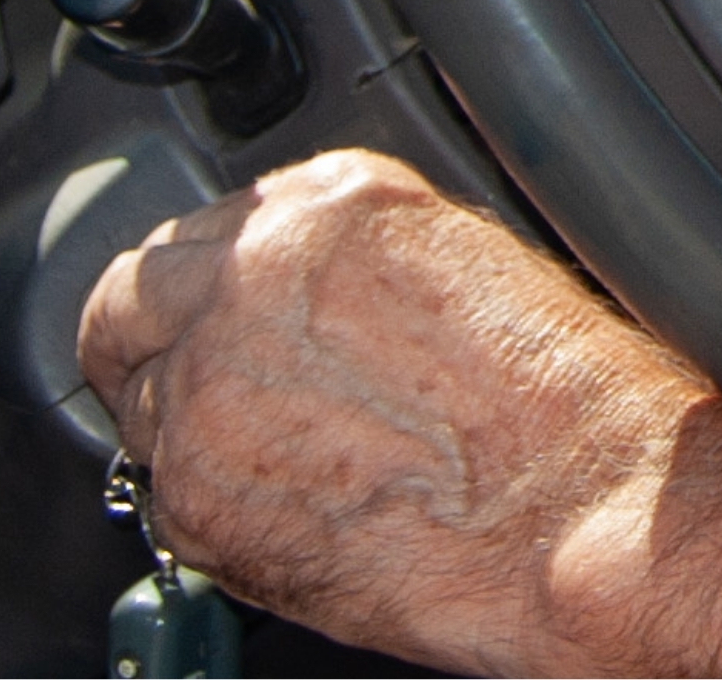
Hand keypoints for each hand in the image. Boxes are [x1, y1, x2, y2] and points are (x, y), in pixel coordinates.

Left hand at [75, 150, 721, 674]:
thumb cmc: (579, 406)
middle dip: (160, 338)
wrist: (594, 517)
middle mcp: (247, 282)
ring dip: (186, 421)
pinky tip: (294, 504)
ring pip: (135, 403)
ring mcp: (208, 394)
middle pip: (127, 301)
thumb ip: (358, 261)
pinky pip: (161, 494)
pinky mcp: (199, 501)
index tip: (242, 313)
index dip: (221, 280)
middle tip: (219, 379)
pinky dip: (207, 500)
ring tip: (279, 455)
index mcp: (327, 204)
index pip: (207, 221)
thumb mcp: (472, 263)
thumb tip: (311, 293)